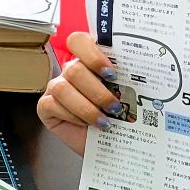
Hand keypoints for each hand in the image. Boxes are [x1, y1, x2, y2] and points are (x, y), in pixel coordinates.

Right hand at [36, 31, 124, 156]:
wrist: (113, 147)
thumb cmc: (121, 120)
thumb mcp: (129, 96)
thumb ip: (128, 80)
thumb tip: (143, 69)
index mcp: (90, 62)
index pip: (79, 41)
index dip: (92, 55)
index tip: (111, 74)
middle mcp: (71, 72)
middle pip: (74, 68)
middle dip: (96, 90)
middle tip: (113, 106)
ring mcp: (56, 88)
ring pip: (62, 87)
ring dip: (85, 107)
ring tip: (104, 121)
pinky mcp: (46, 107)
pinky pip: (52, 104)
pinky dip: (72, 116)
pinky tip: (85, 125)